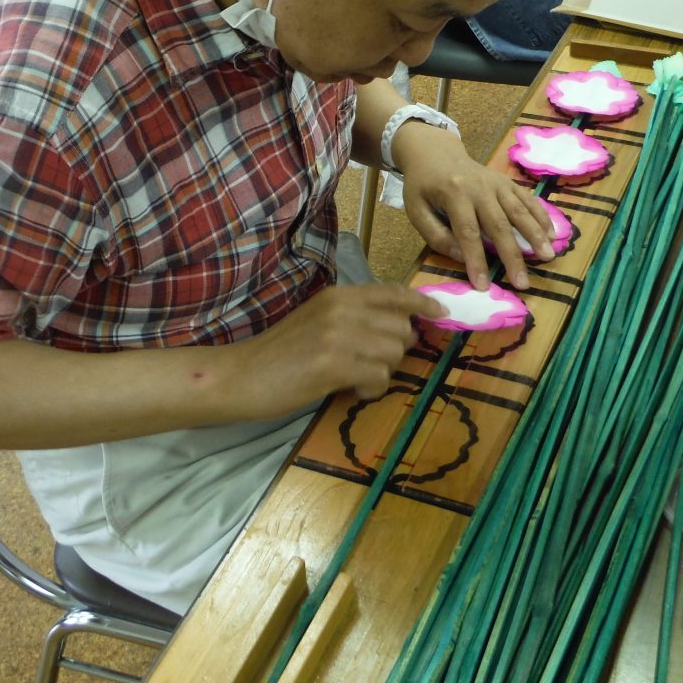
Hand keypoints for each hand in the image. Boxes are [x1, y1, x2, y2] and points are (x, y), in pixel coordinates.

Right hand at [246, 283, 445, 411]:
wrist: (241, 376)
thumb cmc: (280, 353)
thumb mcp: (319, 321)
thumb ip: (356, 318)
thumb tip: (403, 329)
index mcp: (339, 295)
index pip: (394, 293)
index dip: (423, 304)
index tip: (441, 314)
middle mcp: (342, 308)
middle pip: (401, 329)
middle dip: (395, 352)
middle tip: (369, 366)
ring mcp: (338, 334)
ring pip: (394, 353)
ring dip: (382, 373)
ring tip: (356, 380)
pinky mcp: (333, 363)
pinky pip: (379, 376)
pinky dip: (372, 389)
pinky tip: (351, 390)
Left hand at [392, 123, 554, 290]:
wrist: (435, 152)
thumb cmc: (423, 186)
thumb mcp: (415, 210)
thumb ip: (436, 235)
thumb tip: (462, 257)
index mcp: (454, 193)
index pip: (468, 232)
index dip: (477, 261)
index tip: (483, 286)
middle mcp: (480, 187)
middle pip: (500, 225)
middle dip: (512, 257)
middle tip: (523, 283)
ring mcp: (497, 183)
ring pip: (519, 211)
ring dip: (535, 235)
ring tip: (548, 256)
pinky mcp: (507, 182)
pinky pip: (527, 199)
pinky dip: (541, 216)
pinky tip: (552, 234)